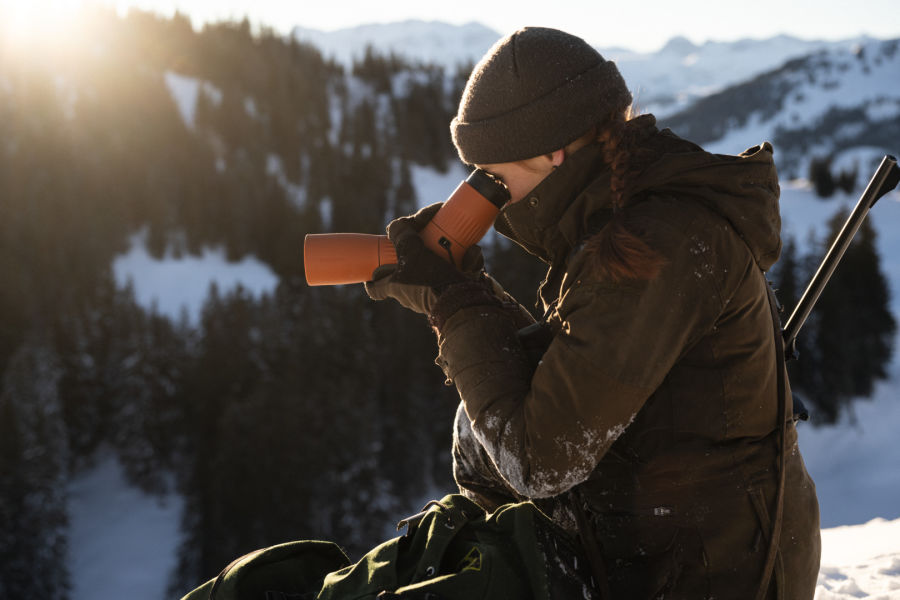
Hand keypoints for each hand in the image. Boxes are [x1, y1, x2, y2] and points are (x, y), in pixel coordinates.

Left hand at [365, 203, 483, 313]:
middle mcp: (410, 296)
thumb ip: (401, 234)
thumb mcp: (412, 251)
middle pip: (405, 276)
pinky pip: (453, 278)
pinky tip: (472, 254)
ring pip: (432, 274)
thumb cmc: (431, 280)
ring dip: (444, 259)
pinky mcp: (450, 297)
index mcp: (396, 288)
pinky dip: (464, 266)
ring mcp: (430, 299)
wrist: (462, 303)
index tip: (372, 271)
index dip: (371, 280)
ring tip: (455, 246)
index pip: (375, 289)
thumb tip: (397, 226)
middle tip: (422, 245)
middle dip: (415, 259)